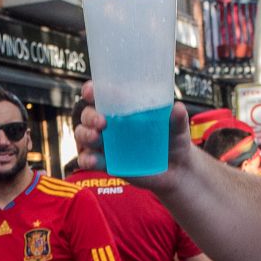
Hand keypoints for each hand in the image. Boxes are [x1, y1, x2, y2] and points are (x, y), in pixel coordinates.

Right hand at [74, 80, 190, 178]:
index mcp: (122, 108)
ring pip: (82, 135)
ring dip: (84, 134)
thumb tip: (177, 108)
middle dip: (89, 116)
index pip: (100, 94)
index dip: (91, 91)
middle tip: (102, 122)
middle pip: (87, 114)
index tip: (92, 92)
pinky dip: (86, 159)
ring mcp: (105, 144)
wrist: (176, 170)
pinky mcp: (105, 163)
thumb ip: (177, 118)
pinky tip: (93, 160)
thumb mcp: (178, 127)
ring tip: (96, 137)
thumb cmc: (174, 140)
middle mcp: (109, 123)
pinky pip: (87, 159)